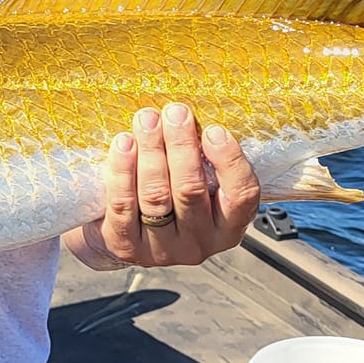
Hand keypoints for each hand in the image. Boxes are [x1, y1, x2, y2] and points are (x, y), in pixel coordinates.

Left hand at [65, 103, 261, 270]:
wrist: (122, 232)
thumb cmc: (170, 194)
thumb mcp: (200, 183)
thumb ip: (205, 160)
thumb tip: (196, 117)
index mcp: (227, 227)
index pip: (242, 195)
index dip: (230, 161)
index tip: (213, 130)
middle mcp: (198, 243)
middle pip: (191, 189)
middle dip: (181, 145)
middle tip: (174, 113)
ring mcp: (161, 249)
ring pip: (156, 194)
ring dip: (151, 151)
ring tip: (147, 119)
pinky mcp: (126, 246)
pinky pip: (123, 204)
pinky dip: (123, 170)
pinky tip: (124, 143)